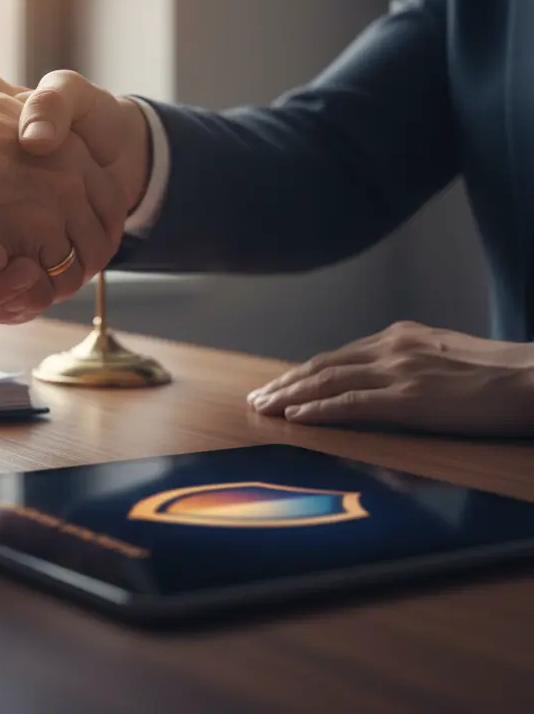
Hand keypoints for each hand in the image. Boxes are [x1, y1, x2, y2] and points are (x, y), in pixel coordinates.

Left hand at [247, 321, 533, 435]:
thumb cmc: (498, 374)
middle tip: (256, 398)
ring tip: (262, 407)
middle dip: (284, 383)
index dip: (303, 372)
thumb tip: (384, 380)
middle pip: (322, 365)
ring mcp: (398, 372)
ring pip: (327, 381)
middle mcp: (391, 348)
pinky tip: (295, 417)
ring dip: (289, 396)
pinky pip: (351, 404)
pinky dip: (318, 410)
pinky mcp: (409, 398)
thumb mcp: (444, 357)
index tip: (279, 384)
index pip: (337, 356)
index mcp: (399, 337)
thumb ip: (409, 363)